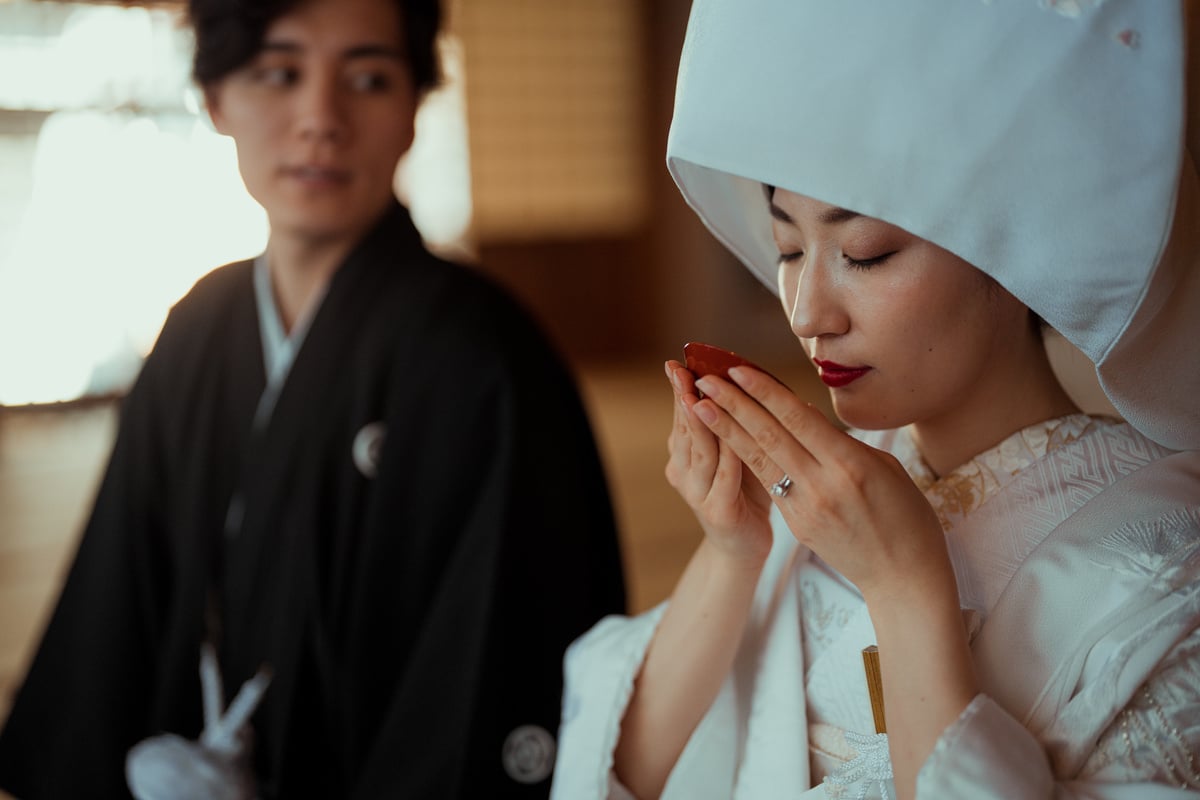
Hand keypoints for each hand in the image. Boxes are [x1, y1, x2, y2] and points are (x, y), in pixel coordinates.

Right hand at [664, 360, 772, 566]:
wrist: (745, 547)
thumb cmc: (745, 492)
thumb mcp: (736, 450)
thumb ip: (733, 421)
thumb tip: (742, 375)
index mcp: (685, 455)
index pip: (682, 416)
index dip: (679, 389)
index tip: (677, 363)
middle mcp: (684, 473)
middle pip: (685, 429)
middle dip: (685, 398)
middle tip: (683, 372)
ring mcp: (698, 494)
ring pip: (701, 451)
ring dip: (701, 422)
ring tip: (699, 396)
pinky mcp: (719, 513)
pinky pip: (725, 479)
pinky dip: (729, 456)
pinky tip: (734, 438)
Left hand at [689, 365, 952, 600]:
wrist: (903, 576)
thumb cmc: (905, 516)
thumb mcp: (885, 468)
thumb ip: (842, 441)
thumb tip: (804, 412)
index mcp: (851, 465)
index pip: (798, 419)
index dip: (766, 392)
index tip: (739, 370)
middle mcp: (824, 485)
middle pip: (770, 436)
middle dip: (734, 404)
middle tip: (706, 379)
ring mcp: (807, 509)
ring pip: (760, 460)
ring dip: (727, 431)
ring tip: (700, 407)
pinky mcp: (797, 527)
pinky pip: (770, 485)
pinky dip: (748, 460)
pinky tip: (729, 441)